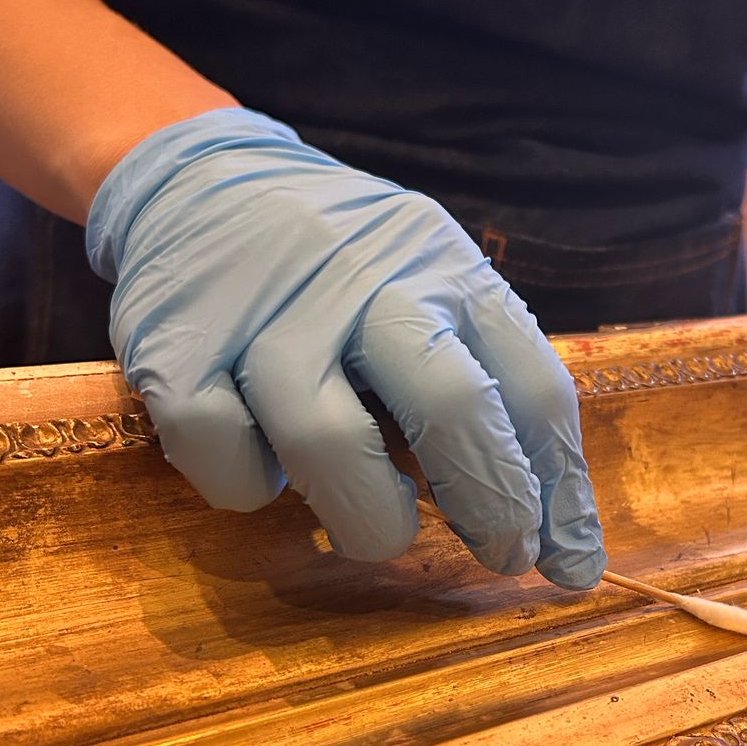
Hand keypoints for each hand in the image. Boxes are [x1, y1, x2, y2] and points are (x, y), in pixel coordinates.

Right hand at [86, 109, 605, 587]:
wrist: (200, 181)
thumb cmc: (346, 269)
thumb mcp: (434, 291)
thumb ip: (495, 396)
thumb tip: (566, 548)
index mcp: (446, 268)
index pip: (533, 388)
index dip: (562, 491)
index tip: (569, 563)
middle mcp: (366, 280)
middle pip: (451, 408)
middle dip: (493, 506)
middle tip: (503, 556)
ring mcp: (268, 315)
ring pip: (330, 447)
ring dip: (371, 520)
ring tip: (377, 525)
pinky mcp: (177, 348)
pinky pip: (228, 463)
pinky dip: (255, 489)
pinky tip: (267, 465)